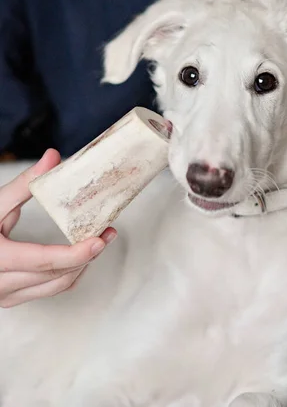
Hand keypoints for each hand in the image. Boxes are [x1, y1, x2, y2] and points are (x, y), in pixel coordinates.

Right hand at [0, 149, 116, 307]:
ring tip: (100, 241)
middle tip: (108, 233)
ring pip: (56, 286)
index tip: (100, 240)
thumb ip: (25, 184)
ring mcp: (5, 296)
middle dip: (87, 255)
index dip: (76, 253)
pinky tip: (80, 255)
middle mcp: (0, 284)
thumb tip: (53, 157)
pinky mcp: (11, 298)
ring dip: (82, 266)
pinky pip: (49, 290)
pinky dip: (69, 273)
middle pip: (56, 275)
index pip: (43, 261)